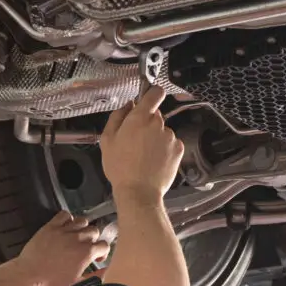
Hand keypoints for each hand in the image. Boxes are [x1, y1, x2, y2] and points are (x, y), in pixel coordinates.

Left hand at [14, 211, 111, 285]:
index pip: (104, 245)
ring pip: (82, 220)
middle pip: (95, 230)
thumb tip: (105, 273)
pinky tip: (66, 227)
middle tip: (86, 248)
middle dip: (93, 239)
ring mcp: (63, 231)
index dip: (103, 252)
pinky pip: (65, 215)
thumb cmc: (49, 283)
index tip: (96, 257)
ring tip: (77, 237)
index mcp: (85, 254)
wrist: (28, 276)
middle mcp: (77, 239)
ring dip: (82, 228)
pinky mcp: (51, 227)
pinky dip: (68, 218)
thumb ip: (95, 278)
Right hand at [99, 85, 183, 201]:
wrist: (139, 191)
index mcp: (139, 118)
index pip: (155, 93)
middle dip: (147, 123)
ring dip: (156, 138)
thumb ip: (117, 116)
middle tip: (135, 141)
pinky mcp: (178, 149)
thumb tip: (128, 105)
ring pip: (163, 131)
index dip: (152, 94)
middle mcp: (158, 124)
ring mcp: (170, 136)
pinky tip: (154, 160)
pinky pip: (171, 143)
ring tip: (144, 155)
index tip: (149, 98)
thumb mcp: (107, 140)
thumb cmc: (120, 167)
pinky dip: (164, 149)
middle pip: (155, 115)